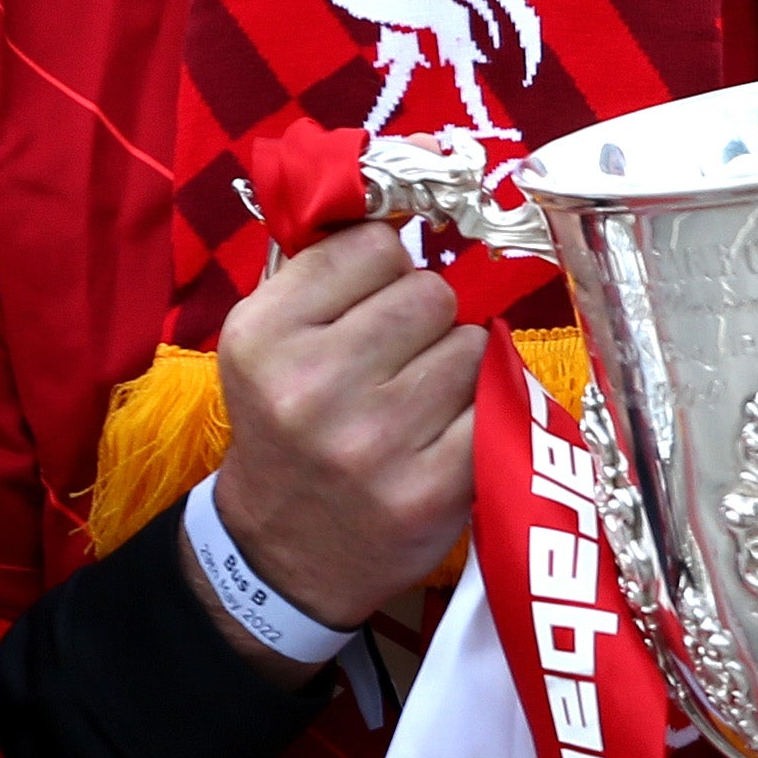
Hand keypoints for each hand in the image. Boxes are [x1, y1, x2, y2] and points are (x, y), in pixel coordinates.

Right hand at [207, 223, 481, 677]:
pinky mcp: (433, 489)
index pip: (373, 244)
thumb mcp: (266, 341)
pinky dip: (479, 413)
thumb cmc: (285, 426)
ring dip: (455, 366)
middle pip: (430, 291)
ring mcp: (376, 442)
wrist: (282, 554)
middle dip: (424, 318)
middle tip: (397, 359)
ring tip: (417, 402)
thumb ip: (325, 268)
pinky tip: (442, 435)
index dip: (381, 269)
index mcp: (264, 335)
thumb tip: (405, 203)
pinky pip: (493, 405)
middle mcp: (314, 385)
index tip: (368, 303)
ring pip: (470, 345)